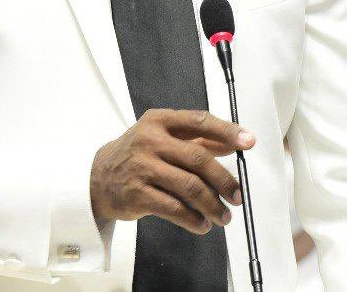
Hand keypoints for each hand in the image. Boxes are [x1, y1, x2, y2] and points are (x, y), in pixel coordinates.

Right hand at [89, 108, 253, 234]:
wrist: (97, 178)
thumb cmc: (138, 155)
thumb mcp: (162, 138)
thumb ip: (196, 140)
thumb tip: (232, 145)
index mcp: (160, 121)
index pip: (199, 121)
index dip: (227, 131)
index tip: (249, 142)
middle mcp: (150, 140)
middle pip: (198, 159)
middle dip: (224, 180)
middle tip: (237, 196)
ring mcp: (142, 167)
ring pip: (189, 187)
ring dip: (212, 205)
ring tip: (223, 217)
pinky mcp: (137, 194)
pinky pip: (174, 208)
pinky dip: (193, 219)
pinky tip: (201, 225)